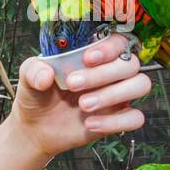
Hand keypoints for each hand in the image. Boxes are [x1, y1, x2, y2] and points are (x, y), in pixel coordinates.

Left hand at [11, 33, 150, 157]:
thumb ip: (34, 70)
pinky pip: (136, 118)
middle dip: (103, 74)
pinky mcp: (119, 118)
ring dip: (114, 94)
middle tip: (72, 85)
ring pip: (141, 85)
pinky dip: (116, 121)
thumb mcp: (28, 77)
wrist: (35, 127)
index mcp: (94, 55)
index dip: (109, 48)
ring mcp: (118, 95)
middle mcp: (112, 72)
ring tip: (83, 105)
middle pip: (131, 63)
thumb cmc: (37, 95)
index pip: (119, 42)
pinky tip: (90, 123)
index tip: (86, 58)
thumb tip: (46, 75)